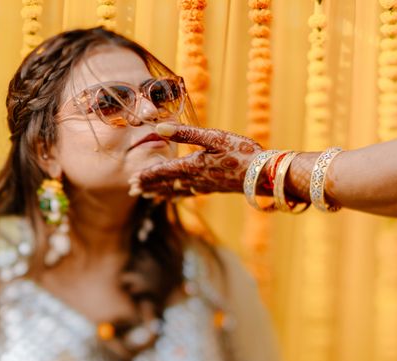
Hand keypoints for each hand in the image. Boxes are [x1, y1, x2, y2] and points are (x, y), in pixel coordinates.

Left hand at [128, 122, 262, 198]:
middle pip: (166, 184)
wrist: (264, 173)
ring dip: (160, 193)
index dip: (146, 176)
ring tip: (147, 197)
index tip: (132, 181)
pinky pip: (190, 193)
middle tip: (132, 191)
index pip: (162, 172)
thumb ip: (186, 133)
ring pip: (176, 190)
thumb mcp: (214, 137)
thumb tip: (159, 127)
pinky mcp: (214, 188)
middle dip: (149, 186)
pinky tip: (176, 197)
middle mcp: (194, 179)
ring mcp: (204, 186)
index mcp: (192, 165)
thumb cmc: (241, 152)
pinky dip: (178, 195)